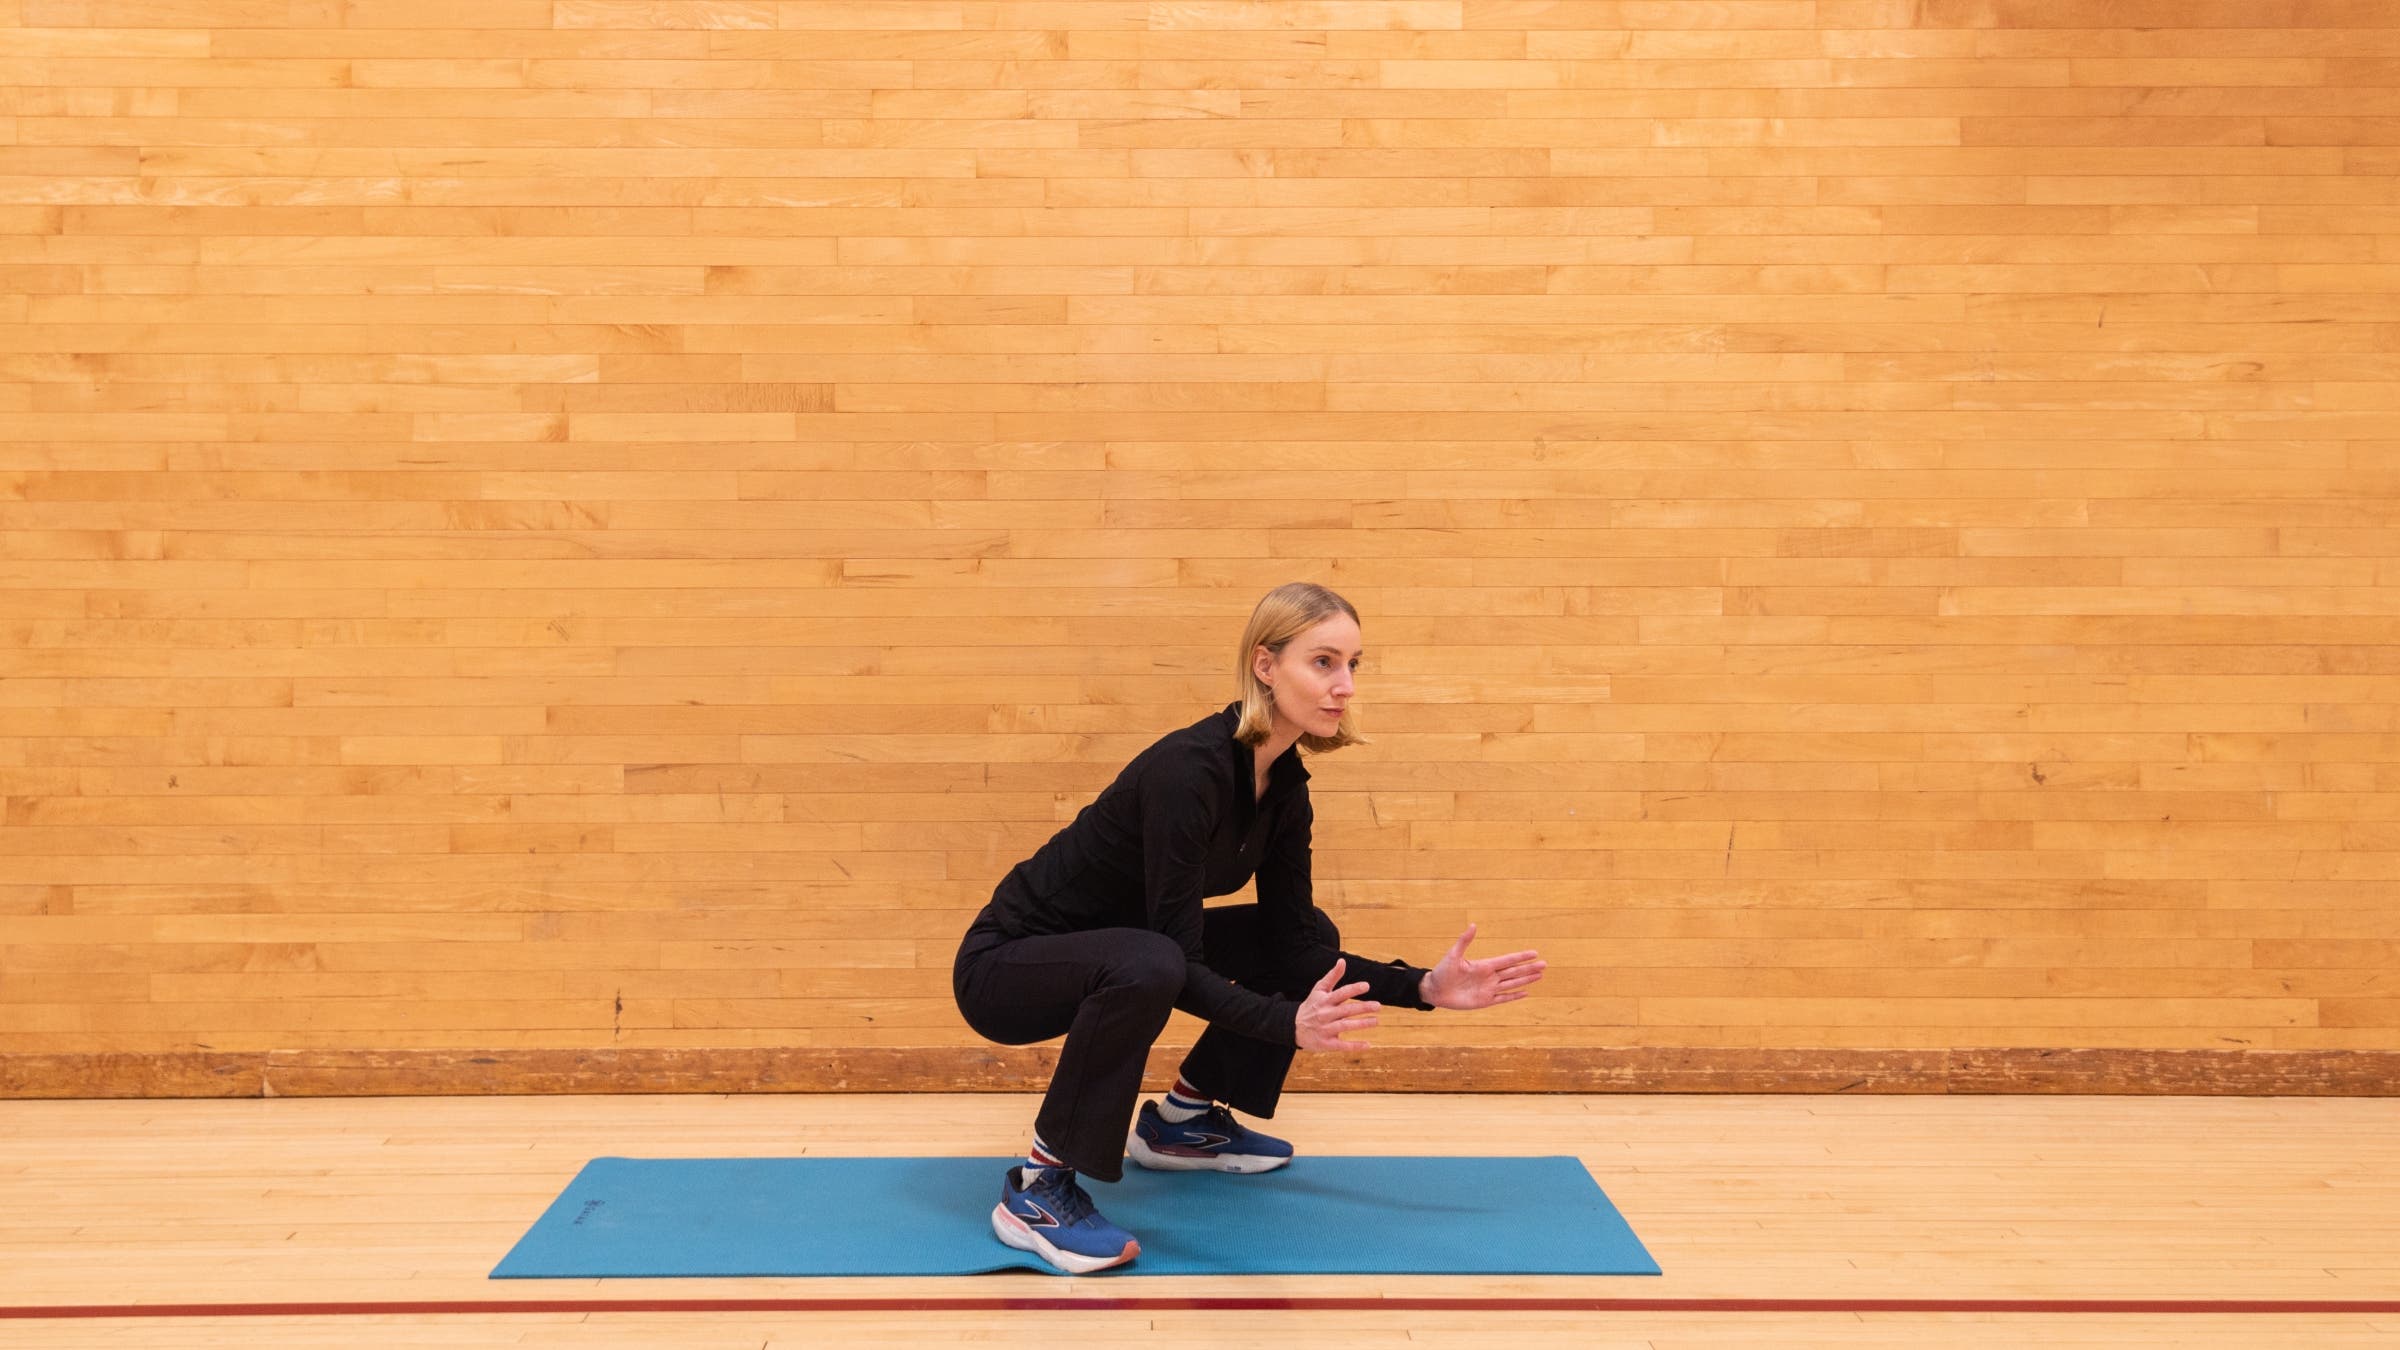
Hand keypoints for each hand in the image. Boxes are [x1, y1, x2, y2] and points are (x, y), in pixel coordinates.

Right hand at [1294, 957, 1379, 1051]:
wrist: (1294, 1027)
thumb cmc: (1311, 1006)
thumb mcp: (1319, 990)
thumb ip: (1332, 976)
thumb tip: (1342, 961)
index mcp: (1325, 1001)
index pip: (1341, 993)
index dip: (1354, 989)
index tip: (1367, 986)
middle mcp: (1325, 1014)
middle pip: (1346, 1010)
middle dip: (1362, 1008)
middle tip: (1378, 1006)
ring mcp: (1325, 1029)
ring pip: (1345, 1026)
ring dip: (1361, 1024)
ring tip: (1376, 1021)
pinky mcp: (1326, 1043)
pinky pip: (1342, 1045)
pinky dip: (1355, 1046)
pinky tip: (1368, 1045)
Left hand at [1419, 924, 1545, 1010]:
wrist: (1434, 990)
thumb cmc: (1442, 972)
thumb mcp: (1453, 955)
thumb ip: (1464, 941)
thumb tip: (1473, 925)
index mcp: (1484, 965)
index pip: (1507, 960)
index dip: (1521, 957)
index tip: (1535, 953)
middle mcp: (1489, 977)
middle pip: (1514, 972)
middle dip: (1529, 968)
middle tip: (1545, 964)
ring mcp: (1488, 989)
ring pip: (1512, 984)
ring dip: (1526, 980)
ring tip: (1540, 976)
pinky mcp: (1485, 1001)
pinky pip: (1503, 998)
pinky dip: (1514, 996)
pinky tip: (1525, 992)